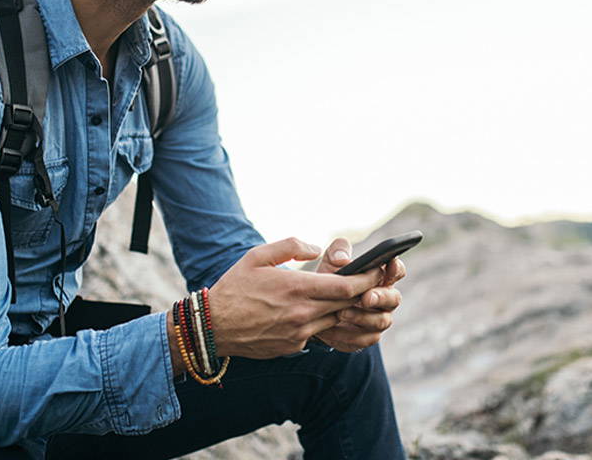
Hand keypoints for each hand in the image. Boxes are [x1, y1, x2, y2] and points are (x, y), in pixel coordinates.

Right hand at [206, 238, 383, 358]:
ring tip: (347, 295)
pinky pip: (317, 332)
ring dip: (344, 308)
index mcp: (296, 288)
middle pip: (347, 304)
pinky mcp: (293, 346)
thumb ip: (290, 245)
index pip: (345, 286)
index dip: (367, 279)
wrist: (213, 327)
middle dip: (363, 293)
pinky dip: (322, 321)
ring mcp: (298, 333)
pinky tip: (317, 311)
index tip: (378, 270)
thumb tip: (315, 247)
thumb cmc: (235, 287)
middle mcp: (302, 313)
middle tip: (373, 281)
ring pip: (335, 320)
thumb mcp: (257, 255)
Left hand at [311, 238, 406, 351]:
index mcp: (381, 277)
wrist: (316, 310)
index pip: (396, 271)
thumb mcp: (330, 264)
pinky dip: (347, 335)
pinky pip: (365, 339)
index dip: (396, 268)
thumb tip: (342, 259)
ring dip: (361, 317)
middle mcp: (385, 299)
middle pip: (394, 298)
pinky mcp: (367, 337)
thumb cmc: (329, 282)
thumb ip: (337, 252)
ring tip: (341, 312)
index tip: (389, 263)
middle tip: (365, 297)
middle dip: (381, 297)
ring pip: (381, 321)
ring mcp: (378, 319)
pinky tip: (331, 329)